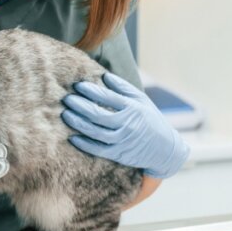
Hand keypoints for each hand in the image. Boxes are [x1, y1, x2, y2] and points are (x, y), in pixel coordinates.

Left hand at [61, 72, 188, 178]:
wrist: (166, 149)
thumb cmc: (151, 120)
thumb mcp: (142, 101)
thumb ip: (123, 88)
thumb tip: (104, 76)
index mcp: (133, 108)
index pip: (107, 97)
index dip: (90, 91)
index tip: (77, 86)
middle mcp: (127, 124)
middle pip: (98, 114)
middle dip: (80, 106)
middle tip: (66, 99)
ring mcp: (122, 141)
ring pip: (95, 132)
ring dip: (78, 123)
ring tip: (65, 114)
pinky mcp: (119, 154)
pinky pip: (98, 149)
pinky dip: (84, 144)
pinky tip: (73, 137)